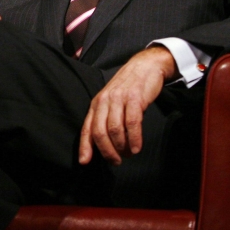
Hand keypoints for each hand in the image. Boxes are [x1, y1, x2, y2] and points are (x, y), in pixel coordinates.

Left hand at [78, 46, 175, 165]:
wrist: (145, 67)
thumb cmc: (128, 89)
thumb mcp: (111, 102)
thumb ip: (105, 120)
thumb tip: (102, 145)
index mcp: (96, 104)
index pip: (87, 128)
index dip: (85, 147)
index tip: (85, 162)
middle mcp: (104, 101)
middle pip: (100, 132)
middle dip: (107, 151)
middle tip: (116, 161)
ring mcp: (119, 99)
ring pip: (115, 129)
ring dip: (122, 147)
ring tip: (129, 154)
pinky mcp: (135, 98)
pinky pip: (132, 122)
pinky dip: (134, 138)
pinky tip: (137, 147)